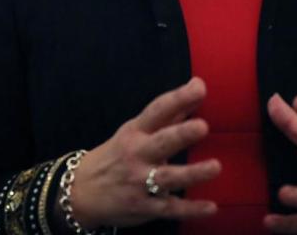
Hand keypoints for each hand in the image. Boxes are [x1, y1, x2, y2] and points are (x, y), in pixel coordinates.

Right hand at [68, 77, 220, 228]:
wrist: (80, 191)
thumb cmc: (115, 156)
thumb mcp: (134, 132)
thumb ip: (169, 116)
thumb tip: (196, 90)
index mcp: (135, 132)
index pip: (157, 111)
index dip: (178, 98)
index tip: (199, 87)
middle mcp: (136, 155)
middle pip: (161, 142)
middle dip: (181, 134)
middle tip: (203, 126)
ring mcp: (139, 182)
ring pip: (167, 178)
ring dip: (192, 173)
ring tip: (216, 166)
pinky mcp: (143, 207)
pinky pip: (169, 208)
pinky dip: (190, 209)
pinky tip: (211, 207)